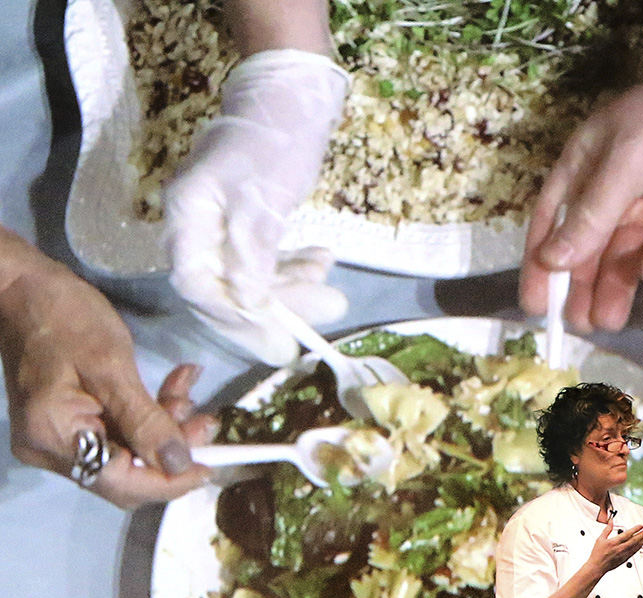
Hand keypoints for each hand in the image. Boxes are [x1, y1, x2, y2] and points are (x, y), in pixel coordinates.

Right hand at [0, 254, 212, 507]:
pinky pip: (118, 432)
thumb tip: (179, 464)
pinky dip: (147, 413)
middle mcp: (49, 449)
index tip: (210, 465)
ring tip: (185, 389)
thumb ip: (145, 420)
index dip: (169, 480)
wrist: (26, 289)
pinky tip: (172, 386)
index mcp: (53, 436)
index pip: (120, 482)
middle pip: (126, 473)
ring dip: (164, 425)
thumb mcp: (112, 366)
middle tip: (206, 421)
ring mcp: (57, 437)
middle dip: (171, 449)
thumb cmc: (64, 318)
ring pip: (127, 451)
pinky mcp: (69, 422)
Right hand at [166, 49, 349, 365]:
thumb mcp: (263, 198)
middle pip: (226, 288)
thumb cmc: (275, 138)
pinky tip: (323, 259)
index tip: (278, 336)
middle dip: (277, 307)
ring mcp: (221, 223)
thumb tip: (247, 303)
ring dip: (292, 287)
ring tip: (332, 285)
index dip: (235, 317)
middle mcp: (196, 224)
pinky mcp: (248, 221)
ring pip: (250, 277)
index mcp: (188, 215)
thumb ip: (251, 253)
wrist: (292, 94)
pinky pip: (265, 258)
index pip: (198, 285)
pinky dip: (294, 266)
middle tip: (324, 315)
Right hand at [519, 61, 642, 332]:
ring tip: (608, 320)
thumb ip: (591, 217)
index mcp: (586, 167)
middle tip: (578, 325)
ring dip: (615, 287)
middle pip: (588, 248)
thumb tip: (551, 261)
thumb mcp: (625, 163)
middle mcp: (614, 191)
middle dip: (580, 286)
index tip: (535, 304)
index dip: (541, 263)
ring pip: (625, 257)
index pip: (553, 221)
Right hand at [588, 520, 642, 573]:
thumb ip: (607, 529)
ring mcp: (623, 554)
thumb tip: (611, 521)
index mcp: (614, 542)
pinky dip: (639, 547)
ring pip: (636, 546)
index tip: (641, 526)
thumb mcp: (600, 539)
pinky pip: (634, 552)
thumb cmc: (597, 553)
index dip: (635, 529)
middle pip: (634, 540)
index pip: (627, 534)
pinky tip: (642, 544)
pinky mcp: (625, 559)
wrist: (597, 566)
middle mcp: (620, 548)